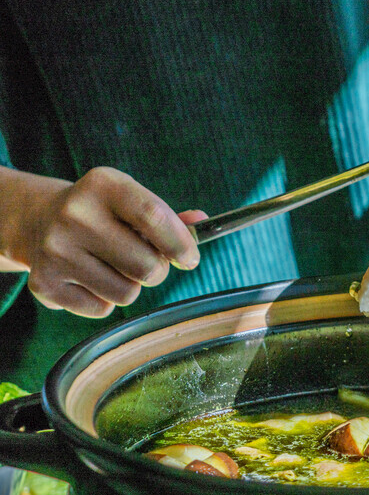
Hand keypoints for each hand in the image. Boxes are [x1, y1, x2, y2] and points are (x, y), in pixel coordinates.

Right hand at [0, 166, 203, 317]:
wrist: (39, 220)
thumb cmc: (103, 214)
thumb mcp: (132, 202)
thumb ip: (169, 217)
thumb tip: (203, 223)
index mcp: (104, 185)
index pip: (154, 217)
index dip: (181, 244)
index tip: (189, 259)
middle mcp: (75, 214)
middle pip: (147, 266)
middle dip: (157, 270)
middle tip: (145, 261)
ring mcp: (56, 250)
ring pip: (127, 294)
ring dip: (130, 286)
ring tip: (113, 266)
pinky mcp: (44, 283)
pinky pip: (102, 309)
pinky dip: (104, 300)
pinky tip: (89, 277)